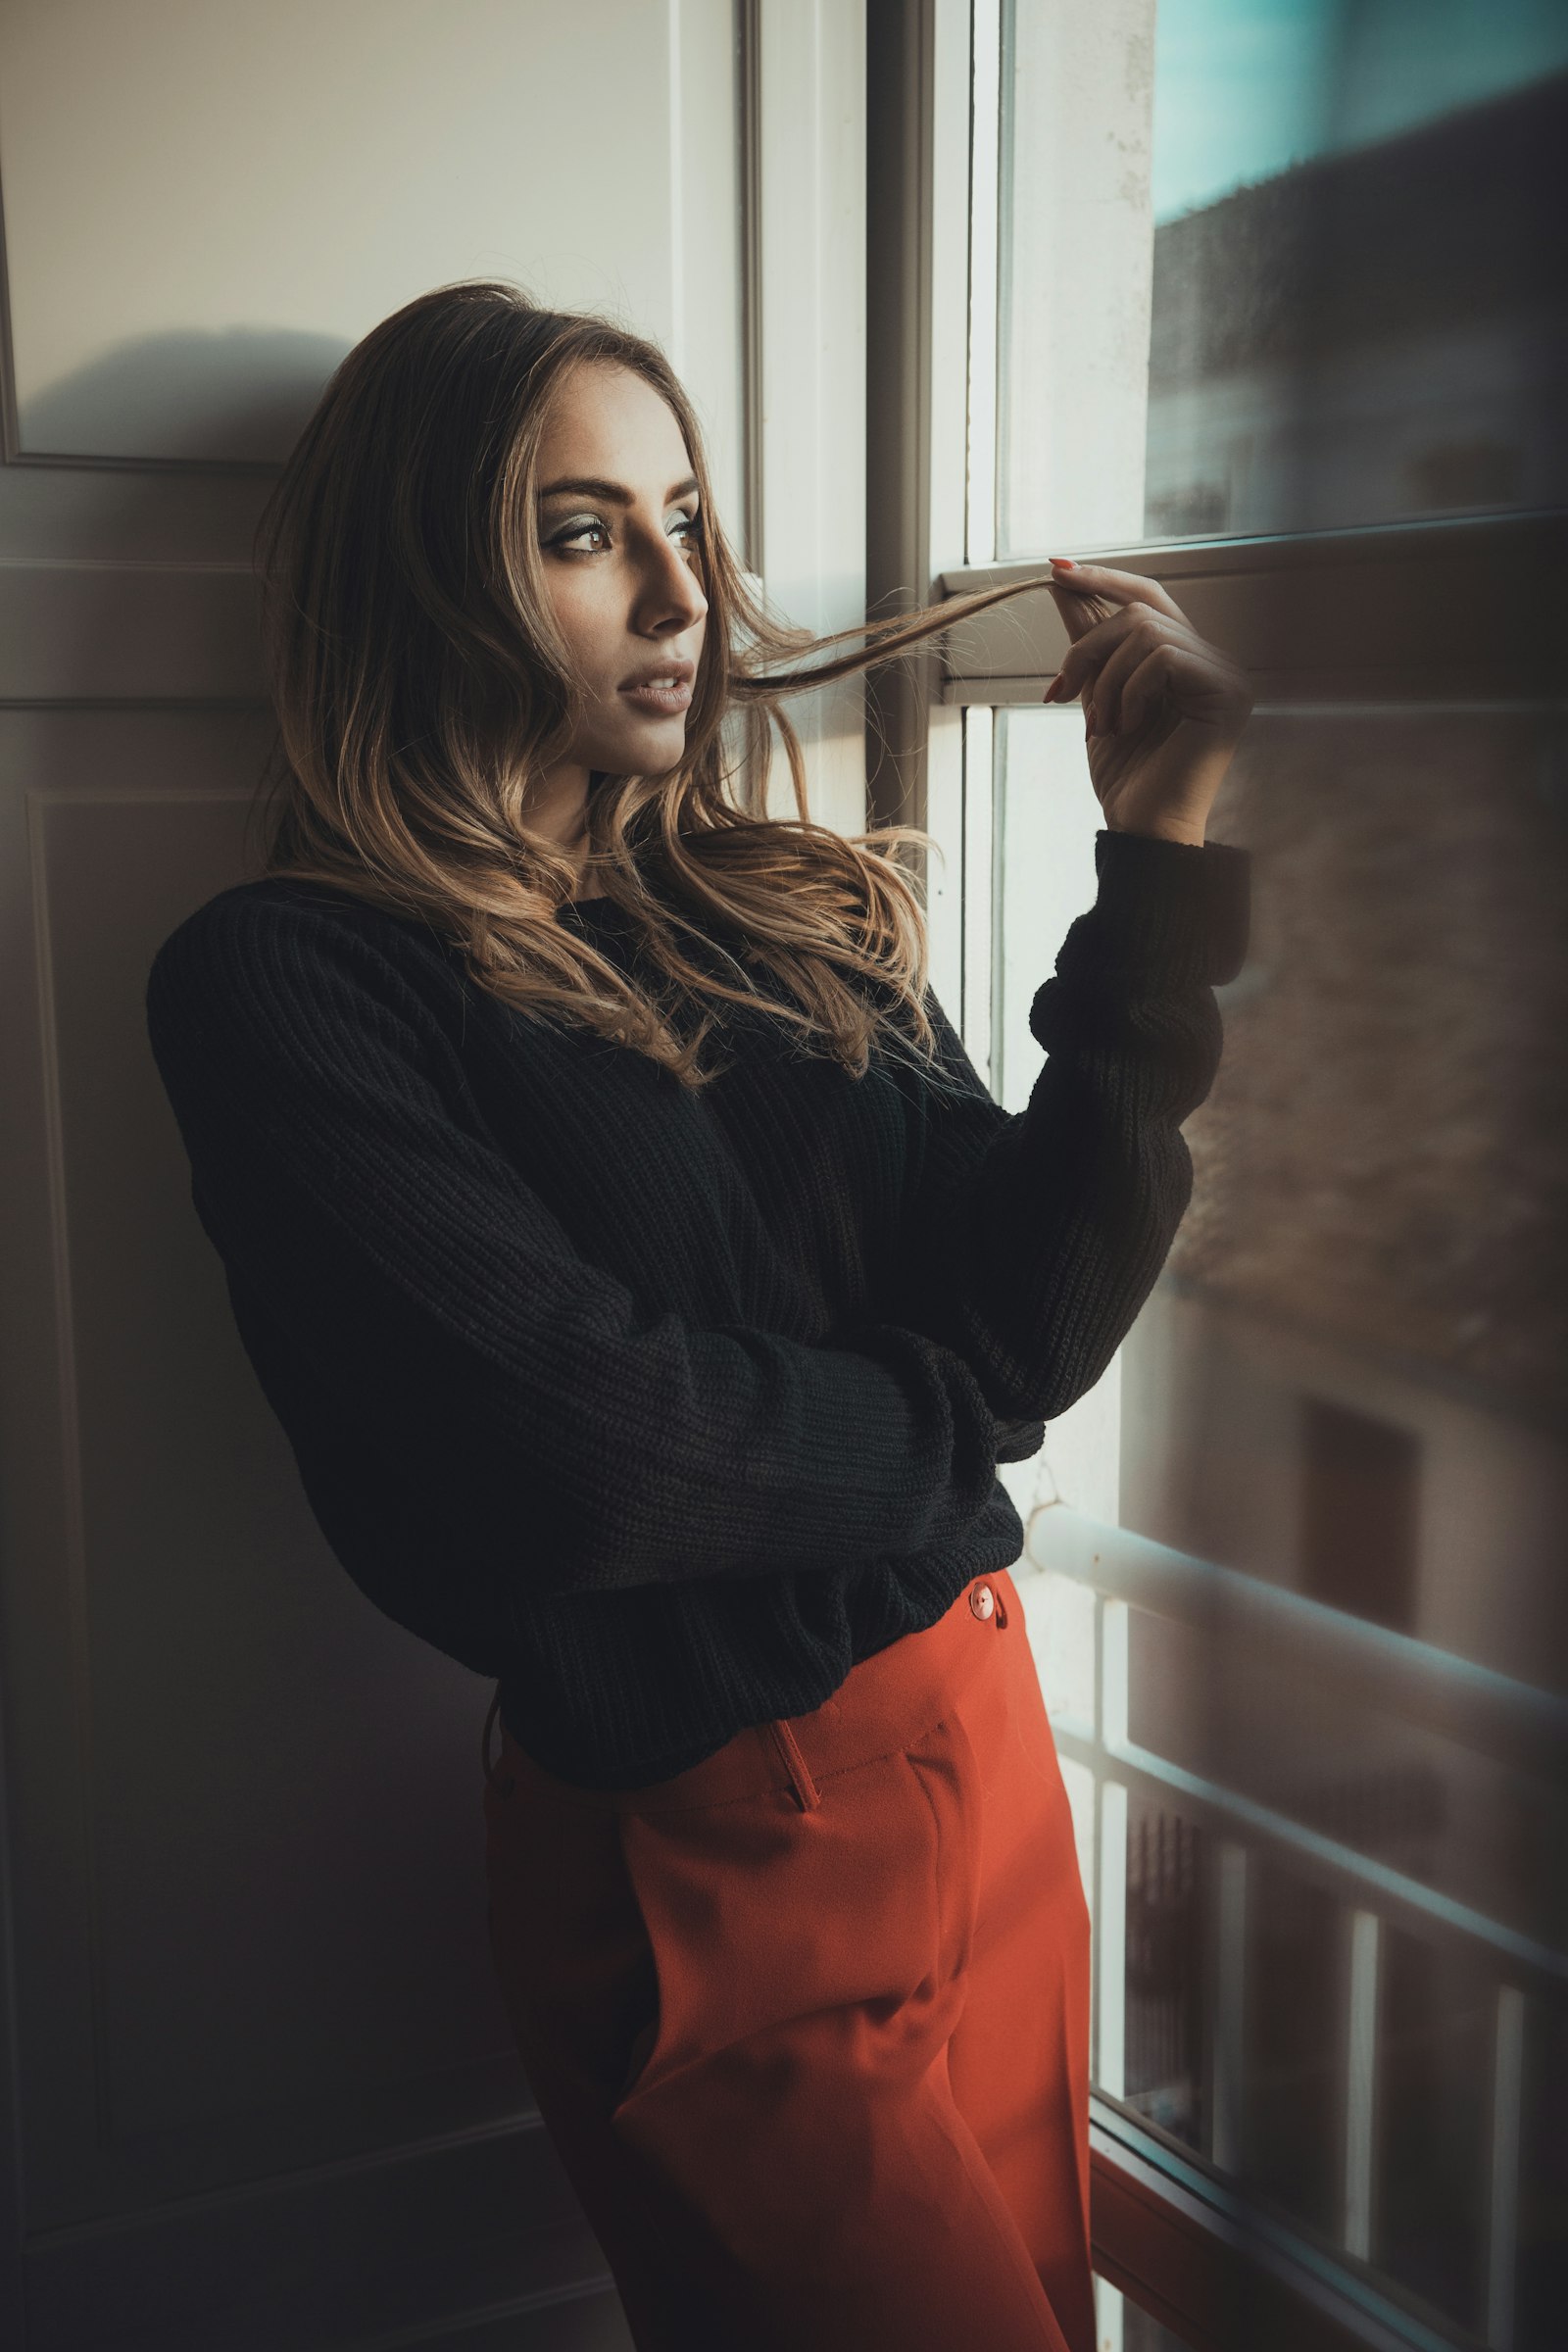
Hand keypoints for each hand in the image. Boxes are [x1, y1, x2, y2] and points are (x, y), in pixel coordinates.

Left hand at [1042, 559, 1251, 845]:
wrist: (1142, 827)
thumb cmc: (1126, 774)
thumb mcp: (1097, 694)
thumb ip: (1090, 642)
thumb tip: (1063, 583)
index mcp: (1187, 660)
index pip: (1148, 597)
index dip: (1103, 579)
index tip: (1055, 570)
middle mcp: (1214, 660)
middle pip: (1141, 609)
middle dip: (1088, 645)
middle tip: (1061, 691)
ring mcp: (1226, 674)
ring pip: (1146, 630)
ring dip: (1106, 679)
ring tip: (1102, 726)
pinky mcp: (1228, 690)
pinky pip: (1162, 657)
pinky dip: (1130, 690)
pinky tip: (1128, 726)